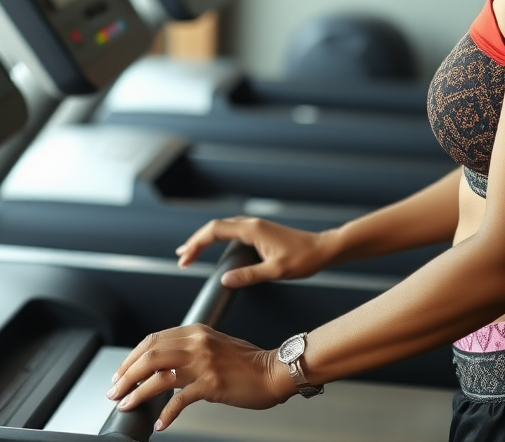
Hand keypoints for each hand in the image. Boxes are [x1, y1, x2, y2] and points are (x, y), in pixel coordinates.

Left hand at [107, 323, 294, 429]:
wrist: (273, 371)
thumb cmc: (247, 362)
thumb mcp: (215, 345)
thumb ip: (190, 350)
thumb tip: (162, 365)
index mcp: (196, 331)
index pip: (153, 339)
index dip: (131, 357)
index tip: (120, 373)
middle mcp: (197, 343)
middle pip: (149, 355)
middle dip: (126, 375)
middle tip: (114, 391)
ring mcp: (204, 363)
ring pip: (158, 376)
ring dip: (136, 393)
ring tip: (126, 404)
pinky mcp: (211, 385)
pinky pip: (179, 400)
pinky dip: (166, 414)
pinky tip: (160, 423)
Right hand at [176, 216, 336, 286]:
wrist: (323, 249)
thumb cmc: (304, 259)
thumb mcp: (276, 271)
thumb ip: (249, 275)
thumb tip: (224, 280)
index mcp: (252, 229)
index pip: (215, 231)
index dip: (196, 243)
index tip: (184, 258)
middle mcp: (252, 224)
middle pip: (215, 227)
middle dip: (196, 241)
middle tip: (181, 258)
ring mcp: (256, 227)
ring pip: (224, 228)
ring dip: (206, 239)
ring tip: (191, 253)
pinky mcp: (261, 233)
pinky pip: (232, 232)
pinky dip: (219, 240)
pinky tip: (217, 251)